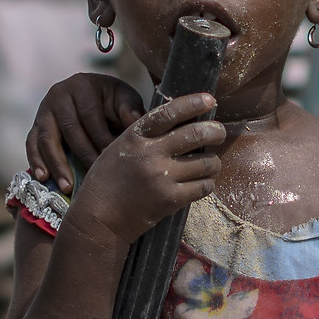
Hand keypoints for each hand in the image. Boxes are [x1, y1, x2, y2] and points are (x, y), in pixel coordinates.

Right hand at [26, 73, 144, 184]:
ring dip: (57, 164)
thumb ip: (130, 110)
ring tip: (67, 187)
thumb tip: (134, 121)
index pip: (90, 115)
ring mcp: (44, 110)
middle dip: (82, 156)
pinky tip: (44, 178)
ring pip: (47, 138)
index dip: (101, 139)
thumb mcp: (125, 99)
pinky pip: (31, 144)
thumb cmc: (113, 102)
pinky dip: (36, 161)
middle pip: (69, 129)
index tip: (112, 161)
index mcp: (82, 84)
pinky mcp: (35, 125)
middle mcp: (59, 94)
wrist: (94, 98)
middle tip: (94, 180)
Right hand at [61, 93, 222, 247]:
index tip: (210, 100)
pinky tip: (202, 182)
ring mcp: (162, 178)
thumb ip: (146, 136)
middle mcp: (150, 154)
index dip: (193, 103)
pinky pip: (203, 186)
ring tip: (210, 163)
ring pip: (206, 163)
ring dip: (214, 162)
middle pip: (196, 134)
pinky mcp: (171, 200)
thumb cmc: (108, 181)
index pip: (169, 113)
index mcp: (135, 137)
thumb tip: (181, 122)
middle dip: (215, 131)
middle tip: (219, 133)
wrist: (99, 218)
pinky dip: (207, 183)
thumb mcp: (119, 148)